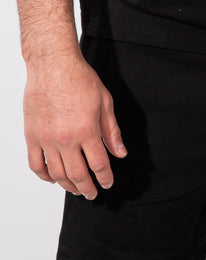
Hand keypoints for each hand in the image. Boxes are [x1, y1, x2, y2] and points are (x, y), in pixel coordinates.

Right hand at [23, 52, 126, 198]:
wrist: (53, 65)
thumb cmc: (79, 79)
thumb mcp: (105, 102)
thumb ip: (112, 131)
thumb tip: (120, 152)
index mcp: (86, 130)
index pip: (98, 164)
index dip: (105, 177)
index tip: (108, 183)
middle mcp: (65, 139)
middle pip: (78, 174)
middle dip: (88, 187)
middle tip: (93, 193)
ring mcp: (46, 139)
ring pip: (57, 174)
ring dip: (68, 186)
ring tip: (76, 189)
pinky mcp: (32, 136)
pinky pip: (36, 165)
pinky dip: (45, 176)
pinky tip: (53, 178)